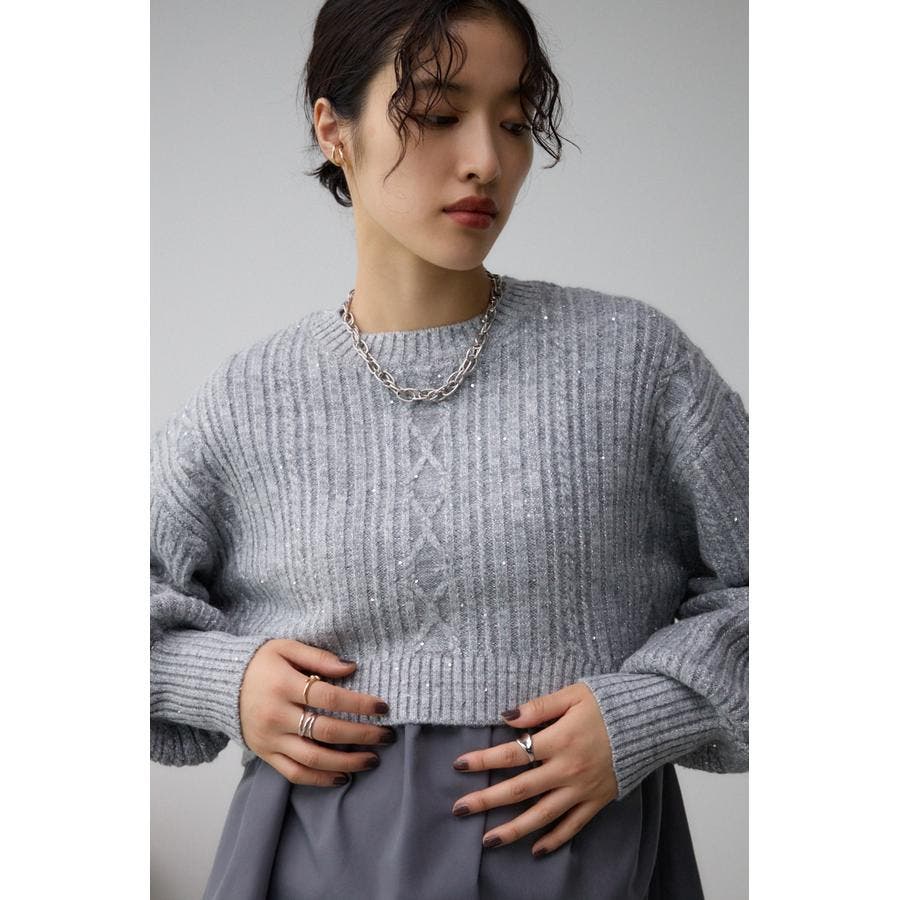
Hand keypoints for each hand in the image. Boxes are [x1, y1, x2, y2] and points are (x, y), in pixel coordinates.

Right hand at [239, 639, 393, 785]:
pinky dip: (320, 779)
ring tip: (373, 760)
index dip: (358, 704)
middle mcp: (276, 715)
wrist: (220, 684)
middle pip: (326, 731)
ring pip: (313, 758)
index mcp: (283, 685)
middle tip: (388, 736)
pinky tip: (343, 777)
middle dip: (362, 735)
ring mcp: (270, 739)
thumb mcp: (287, 648)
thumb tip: (351, 667)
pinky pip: (295, 773)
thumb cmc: (261, 663)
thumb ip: (319, 657)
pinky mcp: (265, 755)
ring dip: (347, 762)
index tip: (383, 707)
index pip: (328, 698)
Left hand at [450, 682, 618, 856]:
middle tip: (459, 809)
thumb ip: (539, 707)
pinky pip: (573, 825)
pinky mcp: (598, 800)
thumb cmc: (609, 703)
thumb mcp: (573, 695)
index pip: (512, 754)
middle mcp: (568, 769)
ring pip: (542, 815)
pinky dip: (555, 839)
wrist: (651, 721)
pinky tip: (536, 849)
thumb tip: (505, 716)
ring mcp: (583, 789)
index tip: (459, 765)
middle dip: (487, 800)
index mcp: (559, 740)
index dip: (483, 760)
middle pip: (520, 789)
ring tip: (488, 840)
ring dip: (513, 829)